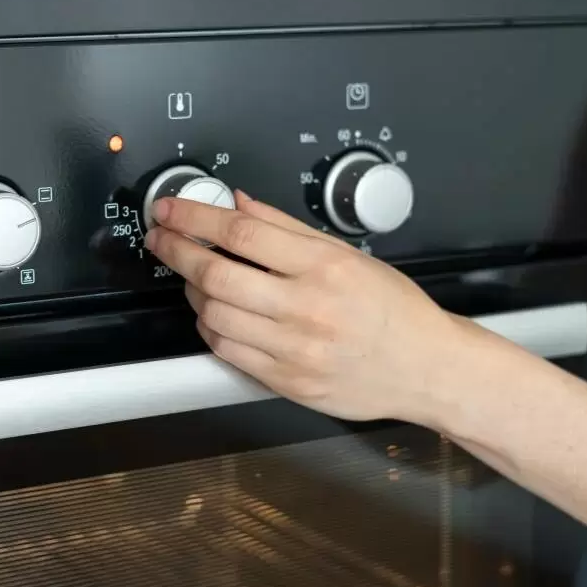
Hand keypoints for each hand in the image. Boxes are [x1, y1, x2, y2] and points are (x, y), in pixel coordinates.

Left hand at [144, 191, 471, 423]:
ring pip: (214, 315)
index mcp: (324, 266)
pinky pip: (227, 351)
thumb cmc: (393, 310)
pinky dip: (210, 327)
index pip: (242, 231)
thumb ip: (288, 228)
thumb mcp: (348, 254)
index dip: (194, 217)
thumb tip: (239, 203)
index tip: (171, 210)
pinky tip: (215, 313)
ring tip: (194, 277)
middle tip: (162, 238)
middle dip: (176, 251)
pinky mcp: (286, 382)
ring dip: (191, 291)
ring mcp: (294, 349)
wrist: (424, 367)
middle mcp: (307, 307)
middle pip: (216, 274)